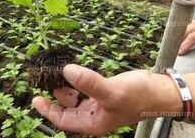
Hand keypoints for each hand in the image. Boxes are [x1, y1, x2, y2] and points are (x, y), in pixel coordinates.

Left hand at [32, 64, 180, 135]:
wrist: (159, 91)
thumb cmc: (140, 97)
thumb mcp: (111, 91)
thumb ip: (89, 83)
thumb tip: (67, 71)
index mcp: (93, 122)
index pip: (64, 120)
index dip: (48, 110)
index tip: (36, 99)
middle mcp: (93, 115)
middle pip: (67, 108)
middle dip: (55, 97)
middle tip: (44, 81)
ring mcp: (98, 104)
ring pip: (75, 97)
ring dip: (65, 87)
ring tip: (55, 75)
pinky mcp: (103, 93)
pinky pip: (84, 88)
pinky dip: (77, 81)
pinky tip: (73, 72)